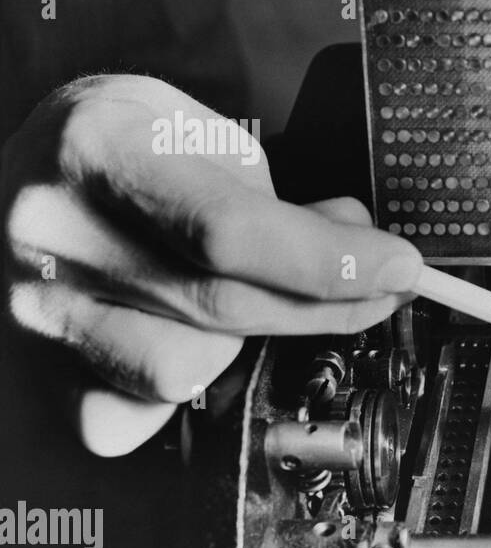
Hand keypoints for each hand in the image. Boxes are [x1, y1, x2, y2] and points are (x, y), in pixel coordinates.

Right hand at [1, 75, 422, 455]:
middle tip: (382, 287)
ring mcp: (37, 303)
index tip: (396, 268)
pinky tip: (194, 340)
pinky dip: (183, 388)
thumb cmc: (126, 142)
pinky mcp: (39, 360)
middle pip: (223, 304)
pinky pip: (130, 414)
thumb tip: (359, 252)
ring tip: (251, 290)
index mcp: (100, 148)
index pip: (232, 231)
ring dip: (248, 340)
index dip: (328, 262)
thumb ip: (280, 200)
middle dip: (328, 305)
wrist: (26, 164)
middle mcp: (55, 232)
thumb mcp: (204, 133)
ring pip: (186, 367)